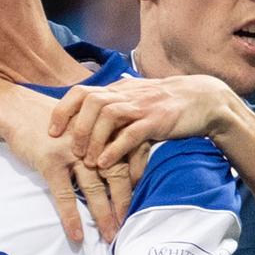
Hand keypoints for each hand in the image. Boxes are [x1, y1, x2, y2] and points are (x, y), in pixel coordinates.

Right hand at [5, 115, 143, 243]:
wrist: (20, 110)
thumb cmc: (55, 121)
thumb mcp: (83, 122)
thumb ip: (102, 139)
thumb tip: (120, 167)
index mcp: (104, 130)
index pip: (130, 156)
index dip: (137, 179)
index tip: (138, 198)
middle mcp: (92, 140)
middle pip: (116, 174)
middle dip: (122, 202)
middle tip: (127, 225)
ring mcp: (72, 152)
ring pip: (93, 188)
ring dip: (103, 215)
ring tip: (109, 235)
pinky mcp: (51, 162)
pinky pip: (65, 195)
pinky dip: (71, 217)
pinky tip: (77, 234)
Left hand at [50, 74, 238, 169]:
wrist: (203, 98)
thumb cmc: (166, 103)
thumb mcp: (136, 99)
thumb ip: (114, 104)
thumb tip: (88, 113)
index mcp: (118, 90)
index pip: (81, 92)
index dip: (63, 110)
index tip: (51, 131)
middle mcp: (127, 94)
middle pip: (91, 102)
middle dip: (76, 127)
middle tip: (71, 151)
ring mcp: (142, 106)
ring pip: (108, 115)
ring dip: (93, 140)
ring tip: (87, 161)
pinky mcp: (157, 120)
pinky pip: (131, 133)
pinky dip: (115, 149)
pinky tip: (105, 164)